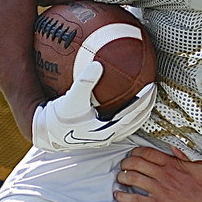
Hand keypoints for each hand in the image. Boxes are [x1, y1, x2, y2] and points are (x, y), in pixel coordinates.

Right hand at [31, 79, 155, 150]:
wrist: (47, 133)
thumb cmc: (59, 117)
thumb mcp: (71, 98)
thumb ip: (85, 82)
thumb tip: (98, 64)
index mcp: (106, 129)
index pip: (133, 114)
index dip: (144, 101)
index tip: (152, 86)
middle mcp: (109, 136)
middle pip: (136, 122)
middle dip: (148, 106)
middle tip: (154, 90)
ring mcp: (105, 137)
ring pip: (131, 126)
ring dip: (141, 113)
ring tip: (147, 98)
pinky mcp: (100, 135)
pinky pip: (121, 125)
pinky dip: (128, 115)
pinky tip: (126, 103)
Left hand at [114, 146, 201, 201]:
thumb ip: (186, 159)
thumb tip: (175, 151)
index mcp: (175, 165)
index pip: (148, 153)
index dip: (136, 152)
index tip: (133, 154)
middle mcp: (164, 176)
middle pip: (136, 163)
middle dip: (126, 162)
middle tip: (124, 164)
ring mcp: (160, 191)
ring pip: (133, 178)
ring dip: (123, 177)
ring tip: (120, 178)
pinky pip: (136, 199)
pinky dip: (124, 197)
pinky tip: (119, 196)